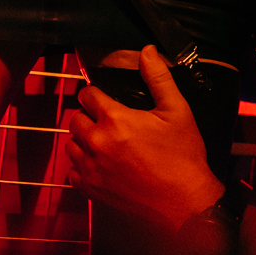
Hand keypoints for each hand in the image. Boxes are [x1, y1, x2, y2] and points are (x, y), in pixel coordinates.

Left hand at [66, 45, 224, 229]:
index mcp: (115, 119)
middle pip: (75, 118)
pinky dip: (82, 167)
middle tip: (107, 122)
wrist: (185, 202)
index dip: (96, 94)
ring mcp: (91, 168)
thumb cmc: (183, 157)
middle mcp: (97, 142)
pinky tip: (100, 165)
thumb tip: (147, 52)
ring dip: (83, 140)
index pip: (87, 94)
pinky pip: (72, 173)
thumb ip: (158, 78)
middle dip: (88, 116)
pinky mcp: (91, 190)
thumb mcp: (177, 111)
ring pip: (71, 144)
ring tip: (104, 143)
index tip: (105, 99)